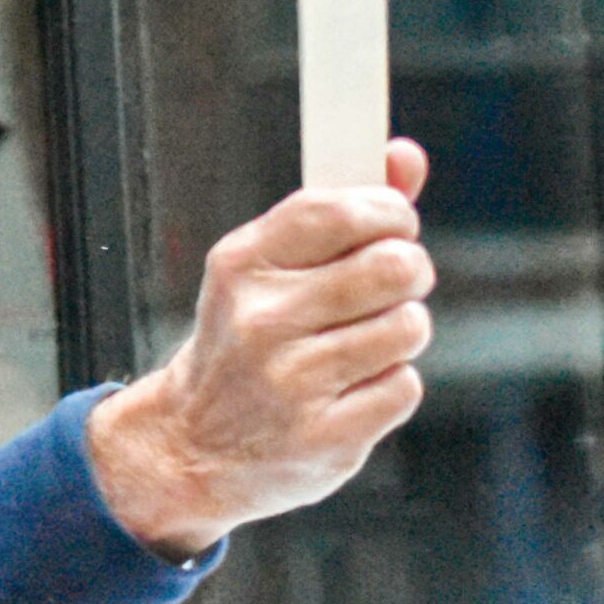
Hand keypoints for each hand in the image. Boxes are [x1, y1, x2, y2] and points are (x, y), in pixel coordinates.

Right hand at [86, 138, 433, 558]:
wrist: (193, 447)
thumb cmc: (248, 342)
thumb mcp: (268, 271)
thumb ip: (341, 212)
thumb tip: (406, 156)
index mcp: (242, 265)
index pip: (335, 210)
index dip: (387, 210)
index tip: (397, 223)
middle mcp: (261, 320)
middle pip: (390, 267)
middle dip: (410, 271)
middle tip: (396, 282)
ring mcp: (291, 382)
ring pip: (407, 326)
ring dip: (403, 331)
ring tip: (369, 341)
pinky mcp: (324, 437)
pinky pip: (403, 386)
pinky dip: (392, 384)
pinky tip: (354, 389)